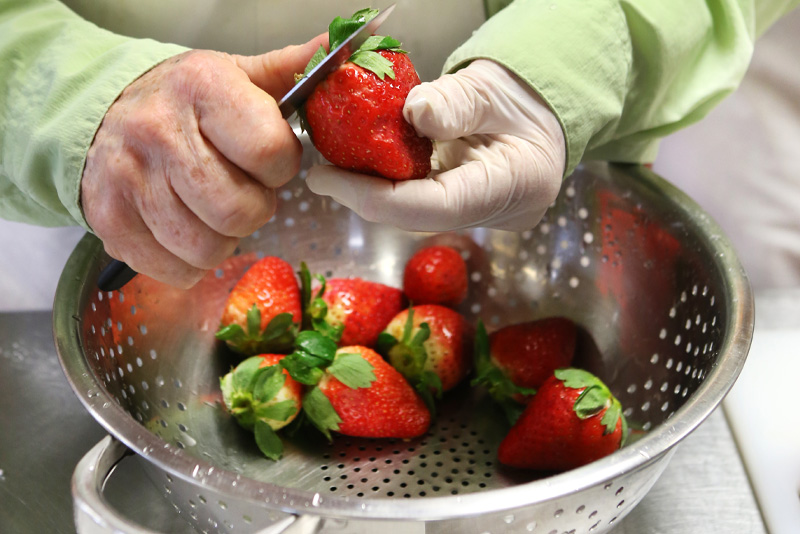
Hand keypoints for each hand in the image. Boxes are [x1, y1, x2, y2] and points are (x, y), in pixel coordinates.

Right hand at [81, 35, 326, 287]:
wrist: (103, 115)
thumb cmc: (186, 102)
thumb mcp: (238, 76)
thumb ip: (291, 69)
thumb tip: (343, 47)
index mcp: (202, 88)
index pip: (269, 152)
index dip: (281, 167)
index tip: (269, 161)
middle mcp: (159, 132)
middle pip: (240, 212)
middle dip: (255, 209)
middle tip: (242, 190)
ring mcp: (129, 179)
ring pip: (209, 249)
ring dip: (224, 238)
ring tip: (213, 209)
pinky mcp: (110, 221)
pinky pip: (177, 270)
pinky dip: (191, 262)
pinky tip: (186, 228)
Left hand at [305, 59, 565, 231]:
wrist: (544, 116)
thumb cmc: (526, 100)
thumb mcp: (492, 88)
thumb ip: (454, 102)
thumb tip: (412, 112)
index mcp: (513, 186)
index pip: (430, 206)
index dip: (371, 196)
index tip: (325, 178)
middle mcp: (494, 212)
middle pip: (414, 214)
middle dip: (364, 192)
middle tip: (323, 167)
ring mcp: (476, 214)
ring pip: (412, 211)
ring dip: (372, 187)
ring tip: (336, 160)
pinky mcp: (460, 208)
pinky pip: (417, 201)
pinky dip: (388, 181)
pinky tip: (364, 162)